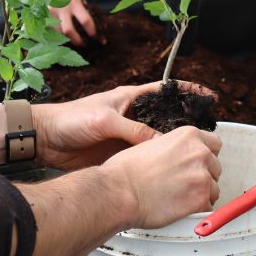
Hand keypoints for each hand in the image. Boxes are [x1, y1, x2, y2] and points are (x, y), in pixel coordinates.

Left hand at [32, 80, 216, 170]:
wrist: (45, 140)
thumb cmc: (71, 120)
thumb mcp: (105, 121)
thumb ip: (134, 131)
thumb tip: (161, 142)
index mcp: (131, 98)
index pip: (166, 90)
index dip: (188, 91)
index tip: (210, 96)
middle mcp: (134, 115)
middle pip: (167, 116)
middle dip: (187, 121)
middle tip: (207, 131)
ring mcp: (129, 135)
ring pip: (158, 138)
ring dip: (173, 143)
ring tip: (194, 150)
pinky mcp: (122, 152)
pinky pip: (146, 155)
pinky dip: (158, 159)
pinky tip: (171, 165)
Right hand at [46, 0, 96, 46]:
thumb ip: (82, 7)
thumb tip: (89, 20)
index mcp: (74, 2)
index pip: (86, 20)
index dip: (91, 31)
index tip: (94, 36)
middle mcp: (61, 9)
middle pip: (69, 31)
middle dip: (77, 41)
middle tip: (82, 44)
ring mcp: (49, 12)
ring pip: (56, 32)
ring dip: (64, 39)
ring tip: (70, 41)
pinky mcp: (40, 14)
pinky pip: (47, 29)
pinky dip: (53, 34)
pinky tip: (58, 36)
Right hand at [101, 125, 222, 228]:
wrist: (117, 192)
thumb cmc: (125, 171)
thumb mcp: (152, 144)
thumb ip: (175, 148)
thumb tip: (181, 156)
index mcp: (189, 136)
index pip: (215, 144)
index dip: (205, 156)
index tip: (196, 165)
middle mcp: (200, 153)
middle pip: (215, 167)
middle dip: (202, 176)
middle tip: (181, 185)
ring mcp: (202, 177)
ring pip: (214, 188)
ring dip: (200, 194)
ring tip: (177, 198)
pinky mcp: (200, 199)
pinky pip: (208, 207)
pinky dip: (197, 210)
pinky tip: (179, 208)